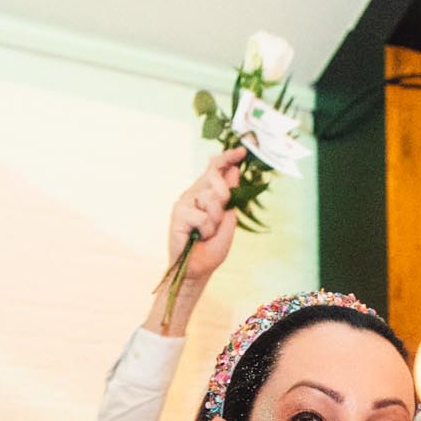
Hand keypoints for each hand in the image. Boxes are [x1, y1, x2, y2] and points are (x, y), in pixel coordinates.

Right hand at [162, 151, 243, 298]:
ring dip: (215, 220)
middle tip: (217, 220)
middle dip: (224, 199)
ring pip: (211, 198)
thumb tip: (234, 170)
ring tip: (206, 233)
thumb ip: (230, 196)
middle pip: (216, 178)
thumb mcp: (228, 219)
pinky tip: (198, 237)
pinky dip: (206, 230)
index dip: (228, 158)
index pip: (215, 168)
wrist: (198, 269)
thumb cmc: (211, 247)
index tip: (242, 151)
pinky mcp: (178, 213)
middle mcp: (194, 193)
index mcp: (206, 192)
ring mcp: (185, 202)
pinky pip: (202, 216)